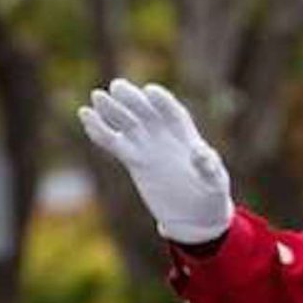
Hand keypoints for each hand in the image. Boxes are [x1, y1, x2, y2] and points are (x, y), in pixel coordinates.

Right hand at [78, 78, 232, 245]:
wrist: (195, 215)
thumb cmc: (211, 196)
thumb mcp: (216, 182)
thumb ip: (209, 167)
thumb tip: (200, 152)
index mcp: (186, 136)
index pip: (172, 112)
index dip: (161, 102)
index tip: (150, 92)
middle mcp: (165, 136)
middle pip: (146, 112)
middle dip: (133, 99)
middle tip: (116, 87)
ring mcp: (148, 147)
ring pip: (127, 123)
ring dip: (112, 110)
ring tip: (97, 97)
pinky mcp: (134, 160)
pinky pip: (114, 142)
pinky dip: (100, 130)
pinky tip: (86, 116)